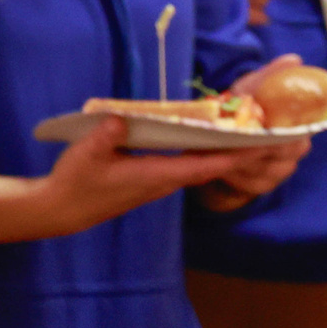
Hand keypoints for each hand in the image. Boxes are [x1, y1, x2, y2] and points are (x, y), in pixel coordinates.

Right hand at [31, 117, 265, 235]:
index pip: (202, 166)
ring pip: (198, 168)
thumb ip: (106, 135)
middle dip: (237, 152)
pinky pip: (185, 167)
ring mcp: (157, 183)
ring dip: (221, 152)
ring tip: (242, 131)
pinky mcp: (149, 181)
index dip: (232, 156)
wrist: (62, 210)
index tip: (259, 145)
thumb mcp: (86, 154)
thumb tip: (121, 118)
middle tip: (264, 133)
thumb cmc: (75, 183)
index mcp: (154, 175)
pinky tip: (204, 139)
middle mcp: (163, 182)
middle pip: (209, 167)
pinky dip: (201, 154)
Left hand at [183, 55, 316, 209]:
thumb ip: (270, 76)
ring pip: (264, 169)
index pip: (302, 131)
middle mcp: (294, 152)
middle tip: (233, 137)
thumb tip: (295, 59)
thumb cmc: (239, 113)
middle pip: (282, 153)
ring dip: (240, 160)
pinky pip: (249, 185)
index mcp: (298, 127)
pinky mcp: (259, 188)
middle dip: (256, 145)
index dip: (282, 129)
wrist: (219, 145)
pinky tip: (219, 166)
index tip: (261, 124)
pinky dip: (232, 175)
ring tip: (219, 149)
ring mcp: (278, 173)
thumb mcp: (250, 90)